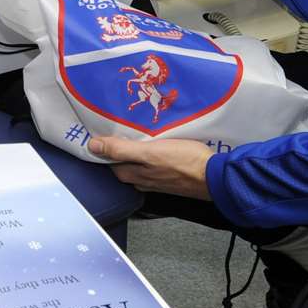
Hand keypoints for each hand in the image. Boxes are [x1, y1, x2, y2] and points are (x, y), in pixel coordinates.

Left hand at [86, 134, 213, 198]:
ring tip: (135, 133)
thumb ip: (121, 150)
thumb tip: (92, 146)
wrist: (215, 176)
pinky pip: (152, 165)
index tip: (100, 131)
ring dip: (134, 151)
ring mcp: (156, 180)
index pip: (109, 161)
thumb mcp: (149, 152)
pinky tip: (155, 145)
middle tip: (117, 127)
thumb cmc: (183, 162)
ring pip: (138, 164)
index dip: (103, 147)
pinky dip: (150, 154)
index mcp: (132, 175)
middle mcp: (141, 180)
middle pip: (122, 163)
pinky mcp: (170, 177)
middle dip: (118, 148)